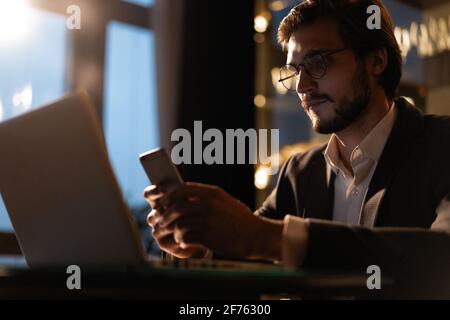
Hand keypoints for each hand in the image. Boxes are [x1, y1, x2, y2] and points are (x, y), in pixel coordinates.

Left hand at [145, 182, 282, 260]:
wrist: (257, 235)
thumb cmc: (239, 220)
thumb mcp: (224, 201)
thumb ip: (206, 198)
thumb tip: (182, 198)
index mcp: (212, 192)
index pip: (182, 188)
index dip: (169, 196)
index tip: (164, 204)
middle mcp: (210, 204)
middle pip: (176, 207)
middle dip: (165, 216)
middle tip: (162, 223)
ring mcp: (209, 220)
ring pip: (179, 223)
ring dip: (174, 231)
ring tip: (176, 236)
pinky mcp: (209, 236)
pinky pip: (185, 237)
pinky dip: (182, 242)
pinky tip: (185, 244)